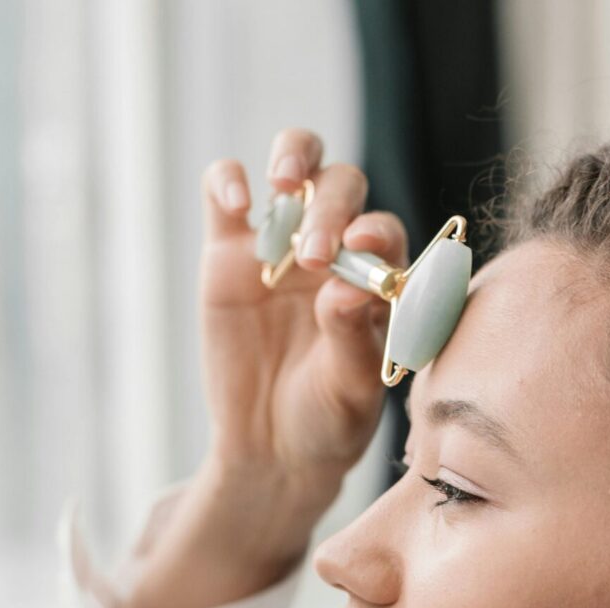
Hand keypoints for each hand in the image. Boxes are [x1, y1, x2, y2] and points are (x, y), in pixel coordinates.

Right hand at [197, 127, 408, 498]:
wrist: (275, 447)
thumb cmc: (330, 418)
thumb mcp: (351, 390)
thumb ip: (353, 338)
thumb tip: (347, 288)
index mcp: (378, 278)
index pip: (384, 232)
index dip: (375, 231)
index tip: (362, 247)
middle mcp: (337, 250)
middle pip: (343, 186)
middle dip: (332, 206)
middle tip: (316, 255)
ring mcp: (284, 243)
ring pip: (295, 164)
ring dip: (293, 157)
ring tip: (283, 184)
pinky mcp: (228, 250)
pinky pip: (225, 192)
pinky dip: (228, 180)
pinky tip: (238, 202)